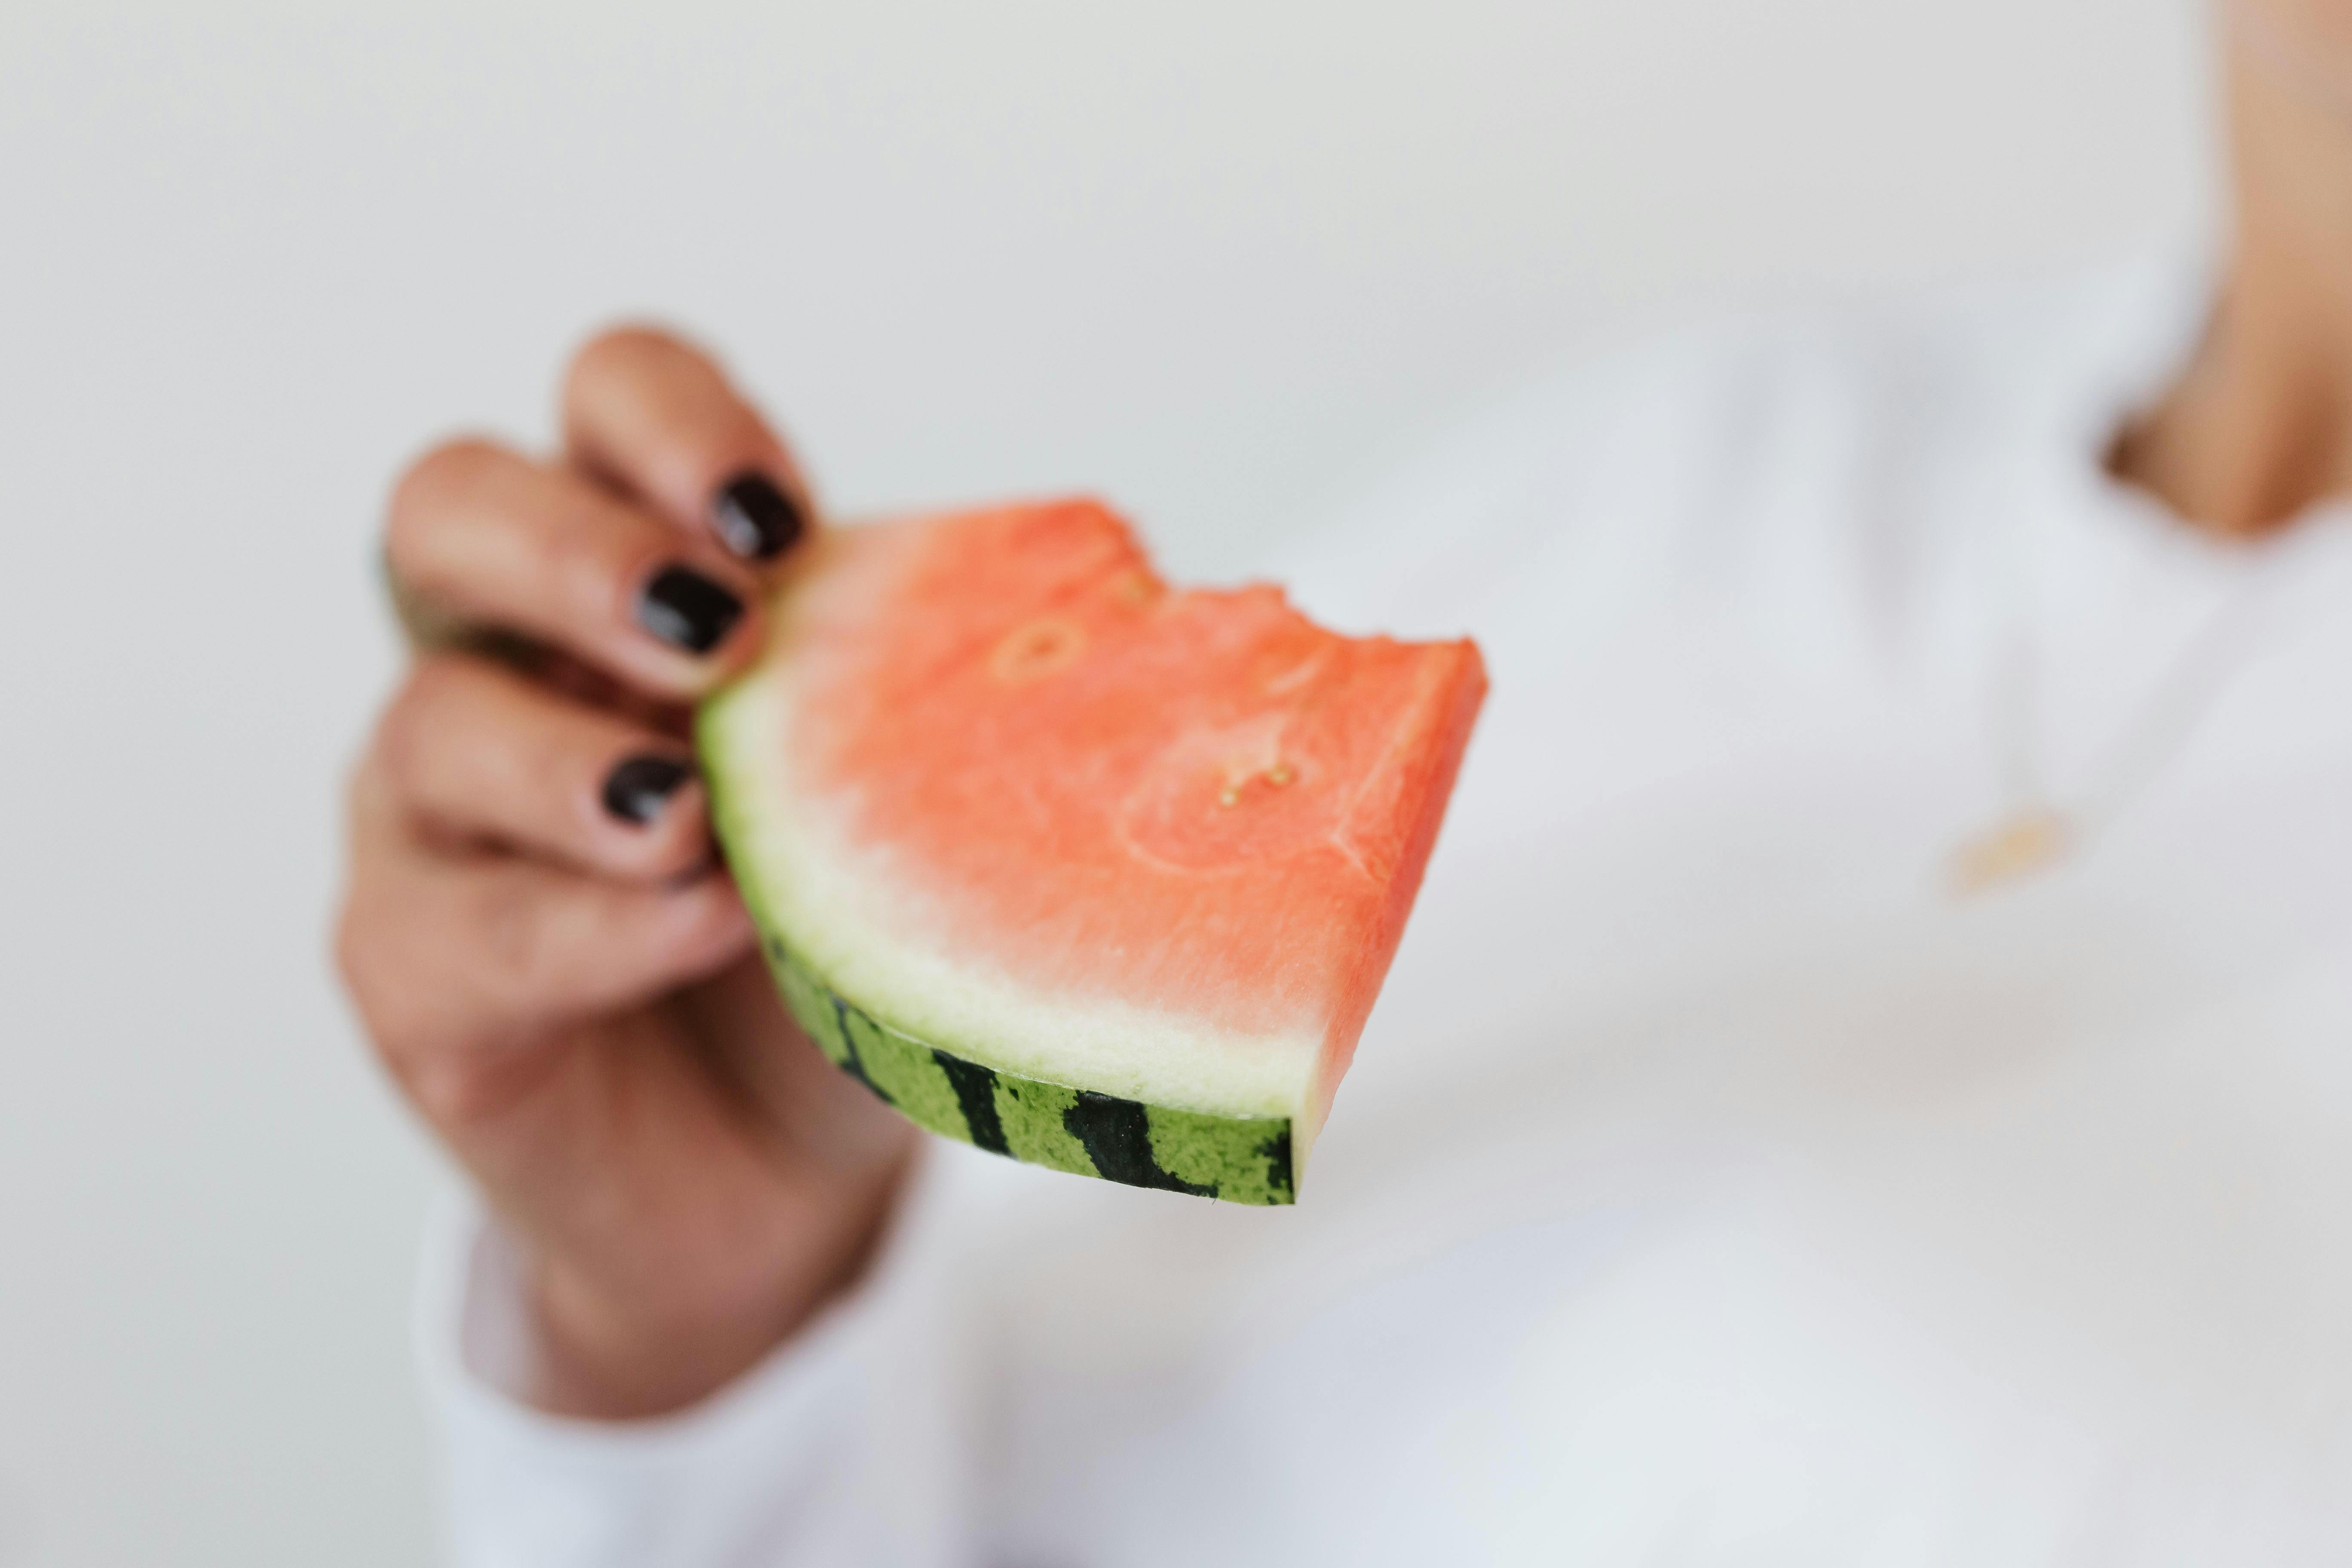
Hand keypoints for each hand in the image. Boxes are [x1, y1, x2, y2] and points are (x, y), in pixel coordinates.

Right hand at [337, 328, 917, 1418]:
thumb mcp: (907, 792)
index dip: (670, 421)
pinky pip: (461, 928)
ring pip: (429, 727)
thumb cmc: (846, 945)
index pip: (604, 403)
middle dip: (576, 551)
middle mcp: (507, 663)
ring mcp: (432, 821)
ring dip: (574, 759)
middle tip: (720, 632)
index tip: (785, 523)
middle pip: (447, 507)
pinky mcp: (414, 978)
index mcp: (633, 575)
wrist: (775, 1176)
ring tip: (698, 814)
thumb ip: (944, 691)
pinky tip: (695, 925)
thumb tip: (1146, 605)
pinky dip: (591, 922)